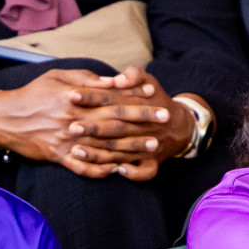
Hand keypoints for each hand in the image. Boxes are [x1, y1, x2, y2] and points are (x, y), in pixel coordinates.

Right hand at [0, 69, 186, 180]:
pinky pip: (83, 168)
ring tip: (150, 149)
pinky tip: (118, 171)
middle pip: (115, 124)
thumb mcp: (58, 76)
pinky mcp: (59, 157)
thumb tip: (114, 80)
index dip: (136, 98)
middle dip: (142, 125)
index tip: (156, 95)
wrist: (4, 118)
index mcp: (76, 99)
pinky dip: (101, 171)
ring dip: (130, 149)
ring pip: (105, 148)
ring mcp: (68, 142)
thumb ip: (88, 79)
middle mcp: (75, 121)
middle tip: (164, 125)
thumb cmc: (32, 93)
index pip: (113, 98)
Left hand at [69, 68, 199, 180]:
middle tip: (70, 126)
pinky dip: (133, 173)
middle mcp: (142, 127)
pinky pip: (145, 172)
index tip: (72, 95)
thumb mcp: (148, 81)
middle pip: (114, 127)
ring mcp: (148, 147)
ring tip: (75, 151)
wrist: (178, 126)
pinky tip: (117, 171)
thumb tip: (118, 79)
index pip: (111, 99)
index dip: (92, 97)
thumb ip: (134, 75)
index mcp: (138, 105)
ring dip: (99, 153)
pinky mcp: (153, 162)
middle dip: (92, 127)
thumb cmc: (156, 100)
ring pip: (122, 152)